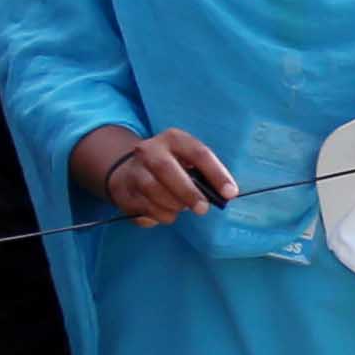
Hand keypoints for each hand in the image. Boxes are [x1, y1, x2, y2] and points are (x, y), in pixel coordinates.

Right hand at [81, 125, 234, 225]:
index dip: (216, 173)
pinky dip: (160, 215)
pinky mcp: (124, 192)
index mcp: (173, 139)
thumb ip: (204, 174)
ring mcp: (134, 171)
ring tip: (181, 207)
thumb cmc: (172, 168)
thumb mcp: (187, 161)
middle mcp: (150, 150)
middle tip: (203, 209)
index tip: (230, 193)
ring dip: (173, 206)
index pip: (198, 153)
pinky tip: (164, 211)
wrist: (130, 171)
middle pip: (166, 169)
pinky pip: (145, 209)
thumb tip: (223, 194)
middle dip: (188, 192)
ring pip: (153, 191)